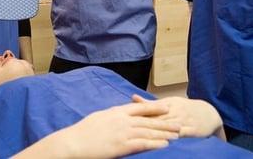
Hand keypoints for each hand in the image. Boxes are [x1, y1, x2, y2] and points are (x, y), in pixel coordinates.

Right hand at [14, 102, 179, 158]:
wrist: (73, 142)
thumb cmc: (83, 132)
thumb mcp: (99, 119)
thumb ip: (112, 117)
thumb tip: (118, 116)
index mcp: (115, 112)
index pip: (139, 108)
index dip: (154, 108)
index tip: (167, 107)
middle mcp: (121, 120)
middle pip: (148, 120)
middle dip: (165, 121)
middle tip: (179, 122)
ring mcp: (122, 132)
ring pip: (148, 131)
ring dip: (164, 133)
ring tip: (177, 135)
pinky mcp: (121, 145)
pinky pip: (142, 143)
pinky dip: (155, 143)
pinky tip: (164, 145)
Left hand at [132, 95, 222, 137]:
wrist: (210, 113)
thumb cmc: (185, 108)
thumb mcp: (169, 102)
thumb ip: (151, 103)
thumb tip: (133, 98)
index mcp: (168, 103)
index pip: (151, 108)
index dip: (139, 113)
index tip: (127, 118)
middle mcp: (175, 110)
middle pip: (158, 117)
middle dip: (146, 122)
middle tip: (132, 128)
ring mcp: (184, 120)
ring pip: (169, 125)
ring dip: (158, 130)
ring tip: (146, 135)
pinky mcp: (193, 129)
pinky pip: (182, 133)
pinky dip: (174, 135)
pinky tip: (166, 140)